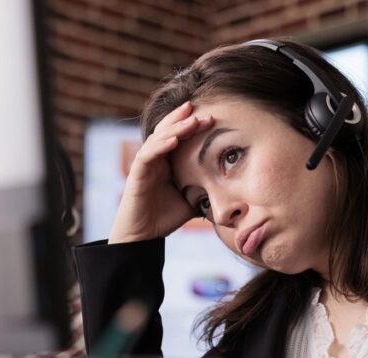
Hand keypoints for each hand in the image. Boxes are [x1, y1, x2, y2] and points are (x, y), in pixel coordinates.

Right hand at [109, 101, 214, 243]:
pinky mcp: (136, 174)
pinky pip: (147, 155)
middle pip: (167, 130)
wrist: (143, 237)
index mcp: (166, 162)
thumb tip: (231, 187)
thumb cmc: (164, 219)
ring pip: (158, 138)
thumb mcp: (192, 201)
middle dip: (184, 119)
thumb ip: (205, 190)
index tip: (211, 117)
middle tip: (202, 109)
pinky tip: (173, 140)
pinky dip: (160, 146)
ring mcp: (144, 165)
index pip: (178, 135)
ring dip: (175, 128)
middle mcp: (154, 158)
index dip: (191, 124)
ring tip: (192, 120)